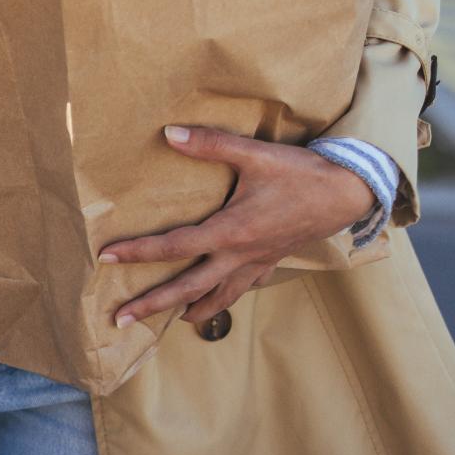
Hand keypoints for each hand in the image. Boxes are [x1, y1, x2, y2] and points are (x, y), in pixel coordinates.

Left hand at [98, 125, 376, 333]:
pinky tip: (210, 303)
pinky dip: (220, 300)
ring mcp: (256, 263)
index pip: (174, 246)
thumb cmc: (301, 173)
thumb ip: (211, 144)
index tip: (106, 257)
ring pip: (217, 297)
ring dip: (188, 310)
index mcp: (231, 231)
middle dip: (152, 303)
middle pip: (188, 287)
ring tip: (165, 321)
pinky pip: (239, 289)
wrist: (348, 193)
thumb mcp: (255, 154)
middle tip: (120, 319)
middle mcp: (240, 255)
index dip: (138, 252)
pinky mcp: (269, 262)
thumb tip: (169, 133)